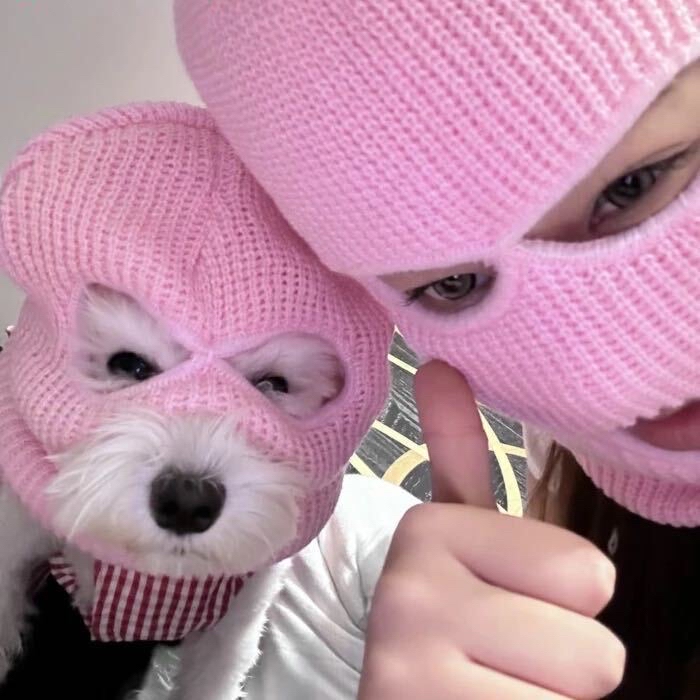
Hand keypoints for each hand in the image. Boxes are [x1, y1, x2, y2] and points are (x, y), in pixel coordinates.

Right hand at [358, 361, 624, 698]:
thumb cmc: (450, 620)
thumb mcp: (458, 539)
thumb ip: (457, 454)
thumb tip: (437, 365)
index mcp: (429, 529)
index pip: (589, 575)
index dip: (566, 605)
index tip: (507, 604)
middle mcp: (407, 591)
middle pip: (595, 652)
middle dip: (560, 664)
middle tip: (502, 659)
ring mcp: (406, 668)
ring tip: (488, 688)